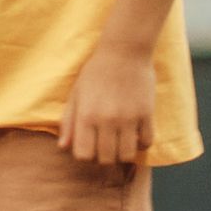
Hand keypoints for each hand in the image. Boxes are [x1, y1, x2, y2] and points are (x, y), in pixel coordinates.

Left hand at [60, 46, 157, 168]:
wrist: (124, 51)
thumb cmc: (95, 72)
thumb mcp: (76, 94)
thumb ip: (69, 122)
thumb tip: (63, 147)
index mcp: (86, 115)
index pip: (84, 155)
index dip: (86, 155)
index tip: (89, 145)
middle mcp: (107, 120)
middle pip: (106, 159)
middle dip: (104, 157)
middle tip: (106, 144)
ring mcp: (129, 118)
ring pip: (128, 155)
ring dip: (123, 153)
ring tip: (121, 142)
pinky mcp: (147, 114)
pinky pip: (147, 142)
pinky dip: (141, 143)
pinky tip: (136, 134)